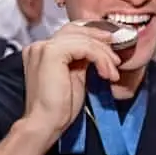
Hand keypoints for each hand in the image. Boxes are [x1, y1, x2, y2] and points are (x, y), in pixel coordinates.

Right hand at [20, 23, 120, 138]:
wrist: (45, 124)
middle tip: (116, 58)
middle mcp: (40, 45)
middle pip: (77, 30)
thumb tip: (96, 53)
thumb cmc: (58, 109)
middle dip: (101, 41)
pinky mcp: (52, 53)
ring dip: (103, 54)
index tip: (111, 50)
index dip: (93, 38)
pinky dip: (100, 58)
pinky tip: (106, 73)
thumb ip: (81, 62)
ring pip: (83, 39)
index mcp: (42, 51)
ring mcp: (44, 47)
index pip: (71, 33)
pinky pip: (84, 47)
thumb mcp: (74, 78)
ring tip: (112, 72)